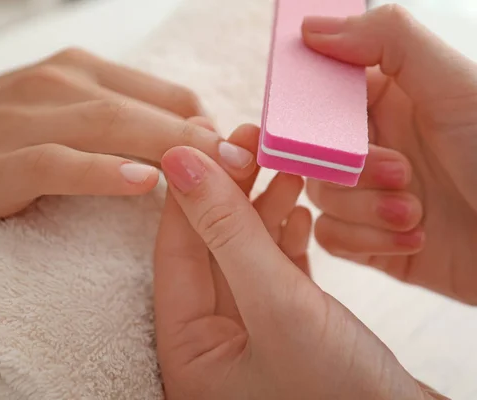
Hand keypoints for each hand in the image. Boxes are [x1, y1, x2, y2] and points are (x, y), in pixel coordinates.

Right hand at [0, 49, 254, 236]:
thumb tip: (182, 138)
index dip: (205, 123)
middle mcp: (60, 83)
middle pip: (149, 108)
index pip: (165, 91)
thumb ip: (119, 119)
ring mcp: (30, 117)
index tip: (231, 153)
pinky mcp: (5, 158)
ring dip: (170, 150)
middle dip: (203, 138)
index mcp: (80, 71)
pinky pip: (63, 162)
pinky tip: (141, 184)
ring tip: (216, 176)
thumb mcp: (61, 113)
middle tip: (246, 165)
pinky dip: (104, 173)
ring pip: (113, 128)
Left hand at [154, 126, 439, 398]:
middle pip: (210, 248)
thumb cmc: (342, 395)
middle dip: (232, 192)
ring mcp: (249, 336)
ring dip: (263, 208)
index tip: (210, 136)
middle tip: (254, 139)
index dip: (192, 190)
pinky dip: (284, 236)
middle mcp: (210, 346)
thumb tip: (178, 163)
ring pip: (244, 254)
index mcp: (188, 351)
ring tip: (286, 167)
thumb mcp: (278, 305)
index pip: (175, 252)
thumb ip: (227, 231)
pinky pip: (272, 271)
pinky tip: (297, 208)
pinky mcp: (286, 329)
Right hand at [302, 5, 476, 303]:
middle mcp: (375, 145)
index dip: (315, 111)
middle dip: (355, 169)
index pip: (323, 97)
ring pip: (320, 197)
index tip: (330, 128)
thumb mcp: (453, 86)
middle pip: (314, 152)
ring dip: (366, 209)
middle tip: (402, 172)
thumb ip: (386, 40)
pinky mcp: (369, 240)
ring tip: (415, 211)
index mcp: (389, 102)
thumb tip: (313, 28)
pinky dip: (368, 241)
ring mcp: (369, 194)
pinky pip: (332, 238)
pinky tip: (415, 238)